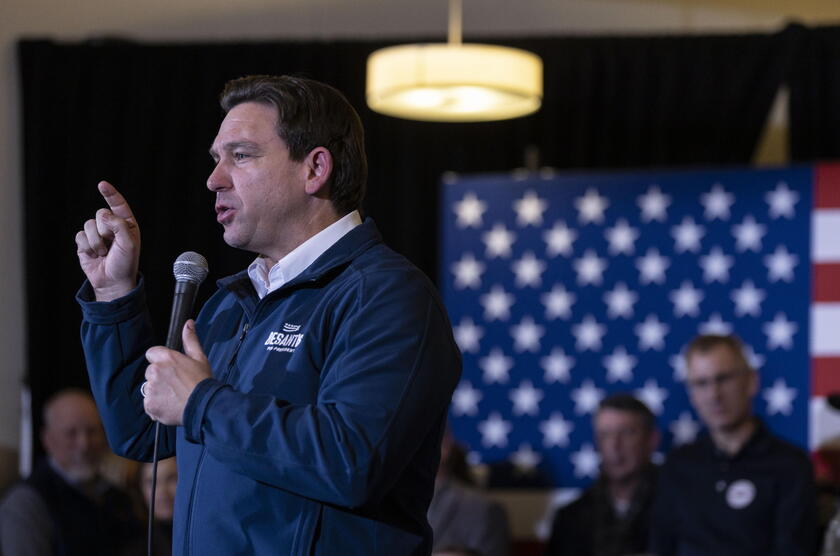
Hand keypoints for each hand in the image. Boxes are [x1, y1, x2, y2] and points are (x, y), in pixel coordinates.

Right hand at [75, 181, 140, 300]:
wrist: (112, 282)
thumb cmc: (125, 263)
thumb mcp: (129, 244)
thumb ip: (119, 226)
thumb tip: (104, 214)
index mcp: (126, 224)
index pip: (118, 204)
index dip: (110, 194)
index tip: (102, 185)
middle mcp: (111, 226)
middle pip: (100, 214)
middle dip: (104, 231)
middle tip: (111, 245)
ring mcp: (97, 233)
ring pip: (88, 225)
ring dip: (96, 242)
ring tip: (103, 253)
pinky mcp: (85, 242)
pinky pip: (79, 235)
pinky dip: (87, 247)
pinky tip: (94, 255)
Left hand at [143, 320, 211, 424]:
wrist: (204, 406)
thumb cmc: (203, 381)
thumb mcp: (200, 358)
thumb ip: (190, 340)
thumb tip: (188, 323)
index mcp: (166, 357)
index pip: (151, 353)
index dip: (161, 361)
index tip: (171, 369)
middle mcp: (155, 371)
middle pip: (150, 372)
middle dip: (159, 377)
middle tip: (176, 385)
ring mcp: (151, 389)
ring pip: (149, 388)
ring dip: (158, 392)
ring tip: (174, 397)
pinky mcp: (149, 404)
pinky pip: (149, 403)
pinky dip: (157, 406)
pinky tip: (170, 406)